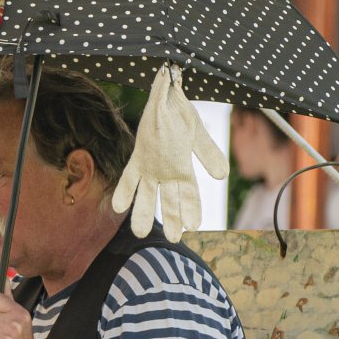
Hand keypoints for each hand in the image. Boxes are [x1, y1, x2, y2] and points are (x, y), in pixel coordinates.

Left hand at [110, 64, 227, 242]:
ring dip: (145, 212)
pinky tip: (118, 207)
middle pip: (169, 200)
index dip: (191, 209)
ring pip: (148, 195)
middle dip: (171, 218)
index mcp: (184, 169)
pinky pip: (128, 178)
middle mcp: (166, 173)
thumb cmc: (183, 116)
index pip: (190, 194)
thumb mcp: (197, 135)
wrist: (165, 98)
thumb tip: (220, 176)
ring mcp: (150, 168)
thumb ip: (208, 154)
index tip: (194, 226)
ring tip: (140, 232)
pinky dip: (124, 192)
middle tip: (173, 239)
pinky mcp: (137, 159)